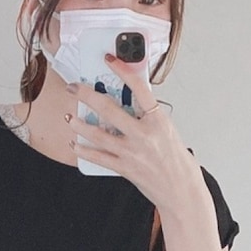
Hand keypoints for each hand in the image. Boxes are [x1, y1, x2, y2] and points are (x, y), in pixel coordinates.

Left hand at [65, 57, 201, 209]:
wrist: (181, 190)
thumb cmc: (177, 161)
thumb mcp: (168, 130)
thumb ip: (149, 116)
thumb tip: (130, 103)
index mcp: (158, 120)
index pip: (138, 88)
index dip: (123, 70)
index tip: (110, 60)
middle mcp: (143, 134)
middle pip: (108, 109)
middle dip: (86, 95)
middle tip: (74, 88)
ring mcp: (131, 152)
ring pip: (98, 133)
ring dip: (79, 124)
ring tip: (69, 117)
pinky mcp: (124, 168)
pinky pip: (98, 157)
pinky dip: (83, 150)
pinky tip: (75, 144)